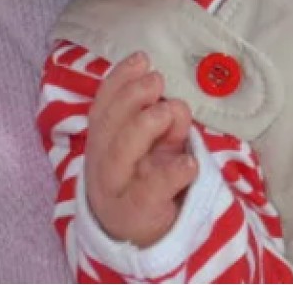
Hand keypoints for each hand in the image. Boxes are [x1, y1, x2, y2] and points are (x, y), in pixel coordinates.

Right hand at [85, 52, 196, 247]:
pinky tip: (189, 163)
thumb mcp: (157, 143)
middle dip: (131, 97)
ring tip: (169, 111)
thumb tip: (175, 102)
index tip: (141, 58)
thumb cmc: (148, 174)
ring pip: (118, 156)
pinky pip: (148, 193)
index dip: (118, 79)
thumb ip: (163, 120)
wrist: (141, 234)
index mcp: (104, 140)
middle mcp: (104, 162)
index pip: (103, 105)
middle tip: (157, 80)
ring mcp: (117, 191)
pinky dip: (170, 174)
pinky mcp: (137, 216)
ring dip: (143, 126)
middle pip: (107, 127)